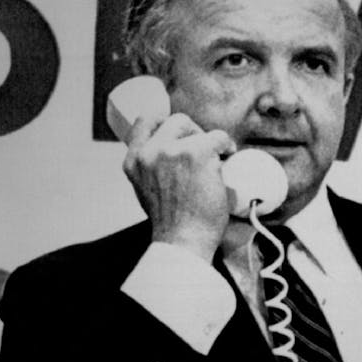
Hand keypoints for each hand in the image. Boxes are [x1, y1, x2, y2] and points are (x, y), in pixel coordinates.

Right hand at [122, 113, 236, 261]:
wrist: (184, 241)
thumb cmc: (173, 223)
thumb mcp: (147, 190)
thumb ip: (152, 170)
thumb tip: (170, 154)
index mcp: (133, 161)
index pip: (145, 120)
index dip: (166, 120)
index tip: (182, 130)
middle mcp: (148, 152)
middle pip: (175, 121)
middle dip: (194, 132)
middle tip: (206, 150)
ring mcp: (171, 151)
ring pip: (197, 129)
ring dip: (210, 142)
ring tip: (217, 161)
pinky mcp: (196, 153)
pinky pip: (218, 137)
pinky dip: (227, 146)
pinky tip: (229, 157)